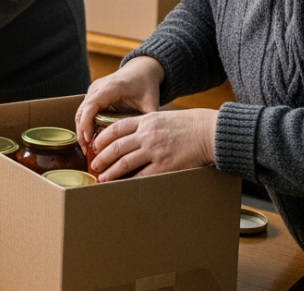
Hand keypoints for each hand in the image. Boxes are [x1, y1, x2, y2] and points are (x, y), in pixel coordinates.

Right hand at [75, 55, 164, 156]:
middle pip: (82, 110)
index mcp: (112, 87)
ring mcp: (94, 89)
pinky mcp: (93, 93)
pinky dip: (85, 124)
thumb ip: (148, 121)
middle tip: (85, 150)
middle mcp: (99, 86)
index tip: (89, 139)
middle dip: (81, 131)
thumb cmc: (146, 84)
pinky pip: (85, 110)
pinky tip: (90, 139)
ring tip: (86, 148)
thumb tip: (147, 142)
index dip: (87, 122)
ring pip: (81, 111)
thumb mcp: (151, 102)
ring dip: (81, 129)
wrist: (142, 69)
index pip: (92, 105)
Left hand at [87, 108, 216, 181]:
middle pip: (116, 147)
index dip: (102, 138)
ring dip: (111, 172)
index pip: (116, 128)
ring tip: (103, 178)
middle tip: (95, 165)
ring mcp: (154, 151)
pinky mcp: (164, 165)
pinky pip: (142, 175)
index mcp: (145, 121)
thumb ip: (146, 124)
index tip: (95, 146)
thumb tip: (131, 135)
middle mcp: (147, 135)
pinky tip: (122, 185)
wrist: (208, 131)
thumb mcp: (162, 117)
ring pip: (125, 162)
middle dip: (102, 158)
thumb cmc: (187, 124)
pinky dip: (130, 181)